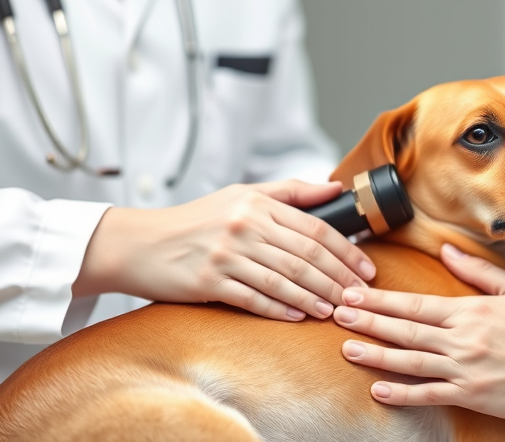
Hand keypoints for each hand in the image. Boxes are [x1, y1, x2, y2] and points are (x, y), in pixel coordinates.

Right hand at [73, 180, 376, 321]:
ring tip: (336, 310)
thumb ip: (290, 192)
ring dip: (315, 297)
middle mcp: (244, 226)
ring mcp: (225, 254)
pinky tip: (300, 317)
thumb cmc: (196, 220)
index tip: (365, 269)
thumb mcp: (242, 194)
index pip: (314, 228)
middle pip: (305, 256)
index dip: (346, 251)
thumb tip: (336, 188)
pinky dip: (280, 309)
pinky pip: (254, 298)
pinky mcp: (208, 282)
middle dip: (338, 278)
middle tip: (359, 296)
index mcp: (256, 203)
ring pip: (285, 279)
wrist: (139, 243)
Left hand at [333, 244, 504, 422]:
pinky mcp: (472, 396)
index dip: (380, 300)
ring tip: (346, 348)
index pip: (415, 304)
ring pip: (410, 362)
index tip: (353, 292)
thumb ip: (478, 270)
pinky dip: (402, 395)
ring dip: (375, 355)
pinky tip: (378, 390)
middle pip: (405, 330)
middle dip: (367, 321)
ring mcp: (465, 370)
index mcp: (471, 311)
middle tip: (336, 313)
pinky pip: (430, 396)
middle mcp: (463, 340)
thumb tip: (446, 249)